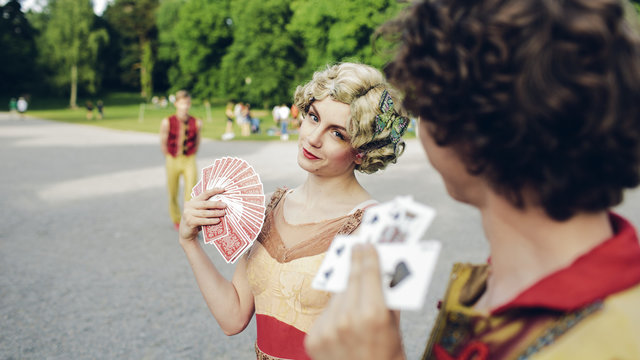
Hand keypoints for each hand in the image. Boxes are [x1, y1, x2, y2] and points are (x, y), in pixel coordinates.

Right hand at [179, 188, 226, 243]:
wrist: (187, 233)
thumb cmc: (197, 220)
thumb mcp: (200, 212)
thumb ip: (207, 207)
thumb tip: (222, 203)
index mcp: (193, 201)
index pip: (204, 194)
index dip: (214, 191)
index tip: (223, 189)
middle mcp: (189, 206)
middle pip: (205, 204)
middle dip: (216, 204)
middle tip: (225, 205)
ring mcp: (188, 214)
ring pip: (204, 213)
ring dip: (215, 213)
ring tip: (223, 213)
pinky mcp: (190, 222)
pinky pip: (202, 220)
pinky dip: (211, 221)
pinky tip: (217, 221)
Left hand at [305, 244, 404, 359]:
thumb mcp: (395, 333)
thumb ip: (388, 303)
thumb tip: (385, 275)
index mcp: (372, 315)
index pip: (368, 272)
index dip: (368, 254)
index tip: (367, 242)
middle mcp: (346, 319)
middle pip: (350, 279)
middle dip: (355, 262)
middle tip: (357, 246)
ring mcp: (327, 329)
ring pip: (337, 295)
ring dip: (345, 285)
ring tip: (351, 273)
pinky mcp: (313, 339)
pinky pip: (326, 314)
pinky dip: (335, 309)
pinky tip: (344, 310)